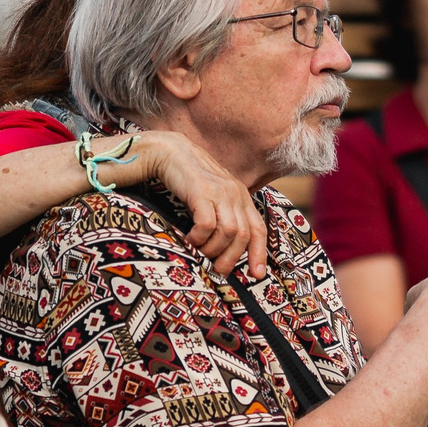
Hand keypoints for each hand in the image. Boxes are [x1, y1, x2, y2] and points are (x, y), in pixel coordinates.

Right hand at [137, 133, 268, 276]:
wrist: (168, 152)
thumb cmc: (186, 180)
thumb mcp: (211, 197)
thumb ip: (221, 215)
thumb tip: (222, 247)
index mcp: (241, 196)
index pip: (258, 228)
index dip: (259, 253)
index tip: (256, 274)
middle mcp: (235, 193)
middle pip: (243, 235)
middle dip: (231, 258)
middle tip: (216, 270)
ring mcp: (220, 191)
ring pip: (229, 232)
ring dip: (212, 249)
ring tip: (198, 252)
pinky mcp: (202, 191)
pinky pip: (207, 224)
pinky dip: (198, 238)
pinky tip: (187, 239)